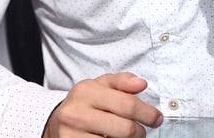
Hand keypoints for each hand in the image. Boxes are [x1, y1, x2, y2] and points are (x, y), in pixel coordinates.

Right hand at [43, 73, 162, 137]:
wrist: (56, 122)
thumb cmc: (86, 102)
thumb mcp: (101, 85)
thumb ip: (122, 81)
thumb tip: (142, 84)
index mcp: (86, 91)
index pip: (127, 104)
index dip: (147, 113)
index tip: (157, 118)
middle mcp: (76, 113)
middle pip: (124, 129)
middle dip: (140, 132)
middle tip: (142, 131)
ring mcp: (71, 136)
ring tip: (128, 137)